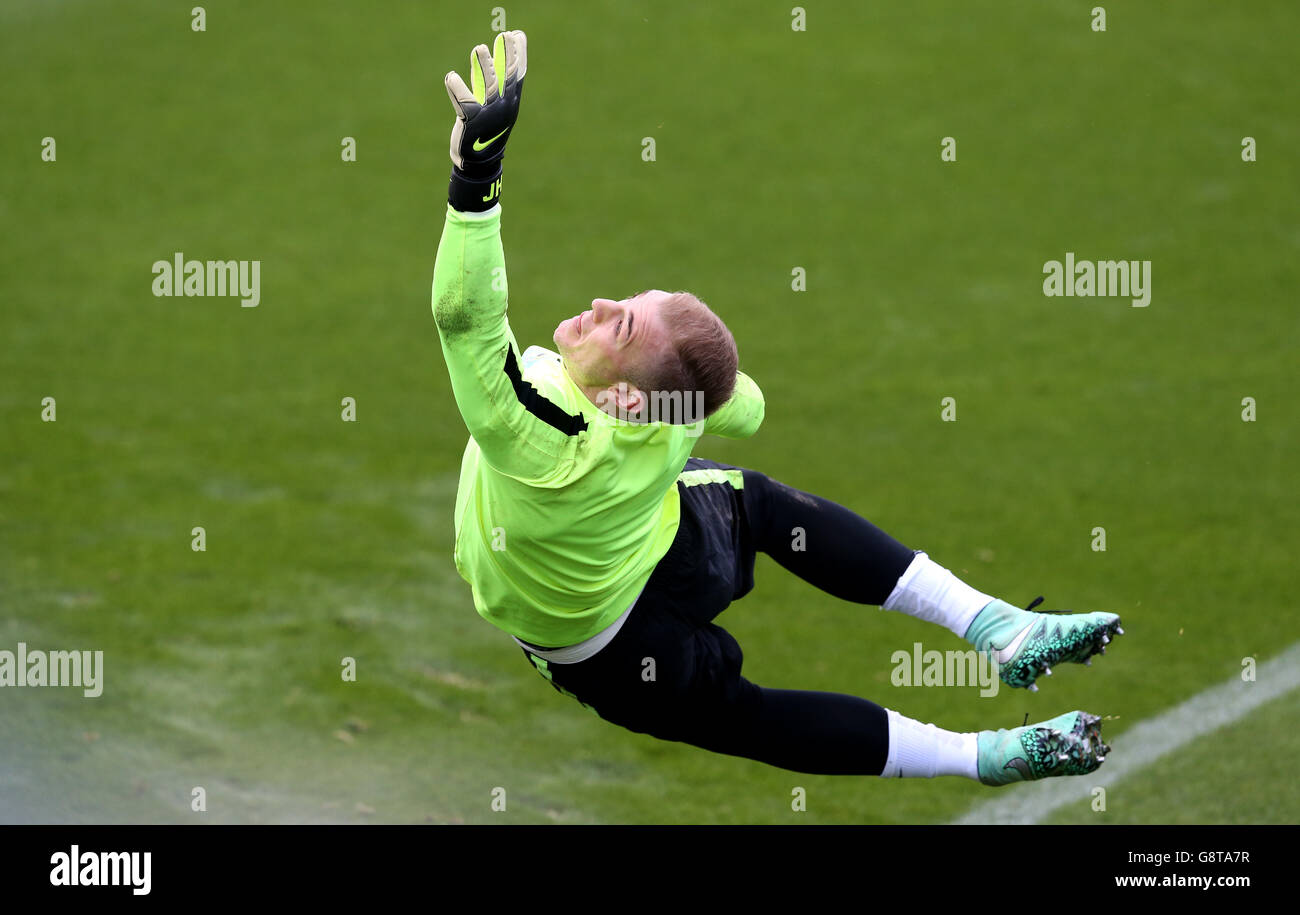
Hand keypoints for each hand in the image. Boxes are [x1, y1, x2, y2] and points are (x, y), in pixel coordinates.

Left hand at [445, 30, 526, 176]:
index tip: (517, 34)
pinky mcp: (471, 120)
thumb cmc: (485, 130)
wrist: (478, 162)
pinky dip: (456, 88)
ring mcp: (489, 113)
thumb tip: (485, 54)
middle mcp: (504, 106)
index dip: (519, 53)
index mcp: (511, 102)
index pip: (519, 74)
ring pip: (489, 86)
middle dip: (508, 54)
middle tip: (505, 35)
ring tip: (479, 48)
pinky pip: (464, 102)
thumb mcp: (493, 105)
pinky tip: (451, 77)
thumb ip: (488, 80)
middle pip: (508, 76)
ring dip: (484, 66)